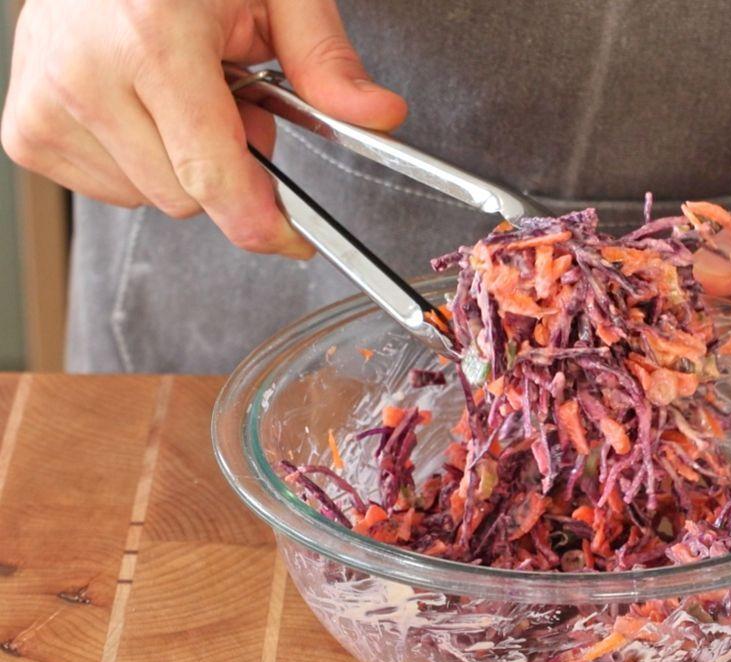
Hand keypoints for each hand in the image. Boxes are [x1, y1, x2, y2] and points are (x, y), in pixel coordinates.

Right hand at [2, 0, 406, 256]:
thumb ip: (325, 59)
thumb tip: (381, 115)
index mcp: (151, 38)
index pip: (211, 176)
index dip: (260, 221)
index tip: (291, 239)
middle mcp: (85, 74)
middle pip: (187, 197)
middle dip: (226, 168)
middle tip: (229, 100)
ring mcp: (46, 106)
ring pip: (150, 198)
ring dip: (180, 163)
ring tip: (178, 92)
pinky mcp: (27, 131)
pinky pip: (111, 190)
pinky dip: (139, 162)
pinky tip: (138, 106)